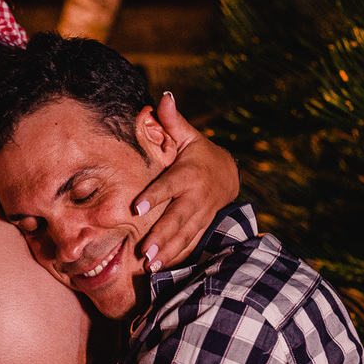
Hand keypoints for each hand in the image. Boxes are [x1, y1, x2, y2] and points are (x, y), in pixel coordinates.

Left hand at [132, 92, 238, 269]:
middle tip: (144, 251)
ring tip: (150, 265)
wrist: (228, 174)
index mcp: (189, 174)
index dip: (154, 197)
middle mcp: (196, 197)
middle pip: (177, 218)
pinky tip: (160, 267)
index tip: (136, 207)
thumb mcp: (189, 136)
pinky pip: (189, 242)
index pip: (169, 187)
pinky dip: (176, 255)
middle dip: (161, 235)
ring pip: (184, 235)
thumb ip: (172, 121)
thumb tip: (162, 96)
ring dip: (167, 251)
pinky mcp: (201, 225)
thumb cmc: (198, 153)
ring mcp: (201, 214)